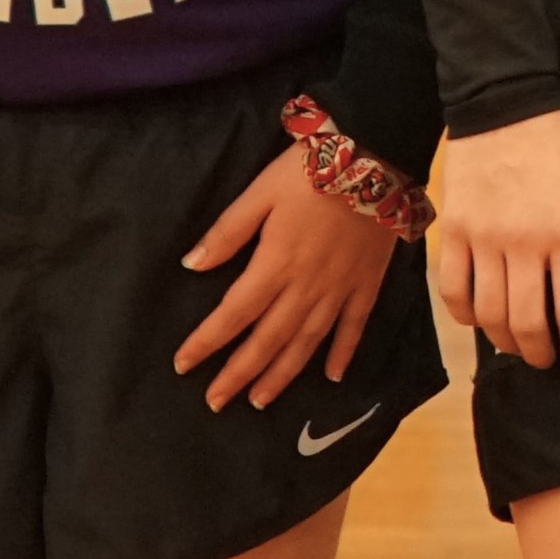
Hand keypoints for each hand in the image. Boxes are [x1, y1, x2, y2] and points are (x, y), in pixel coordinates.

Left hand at [175, 154, 404, 409]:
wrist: (376, 156)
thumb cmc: (311, 170)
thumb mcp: (260, 192)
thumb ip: (228, 232)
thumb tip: (191, 265)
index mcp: (276, 263)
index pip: (234, 313)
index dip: (206, 342)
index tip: (183, 365)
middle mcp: (307, 285)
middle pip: (268, 339)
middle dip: (239, 373)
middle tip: (216, 402)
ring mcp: (341, 288)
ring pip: (307, 342)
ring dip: (282, 374)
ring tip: (260, 401)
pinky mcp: (369, 282)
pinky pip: (355, 326)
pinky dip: (344, 353)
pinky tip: (333, 377)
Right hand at [429, 108, 559, 370]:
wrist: (506, 111)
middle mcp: (525, 243)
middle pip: (526, 322)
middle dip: (541, 353)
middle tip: (549, 360)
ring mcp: (483, 239)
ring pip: (488, 314)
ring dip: (505, 342)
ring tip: (519, 346)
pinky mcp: (454, 232)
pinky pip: (452, 290)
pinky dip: (465, 316)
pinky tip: (480, 321)